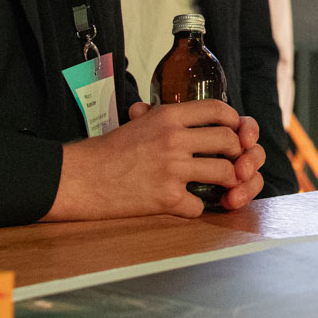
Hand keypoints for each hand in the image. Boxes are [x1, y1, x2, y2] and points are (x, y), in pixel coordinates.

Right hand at [43, 99, 251, 220]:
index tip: (235, 130)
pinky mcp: (166, 197)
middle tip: (233, 161)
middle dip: (237, 153)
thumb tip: (184, 117)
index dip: (234, 121)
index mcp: (168, 117)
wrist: (80, 178)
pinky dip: (195, 208)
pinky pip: (199, 205)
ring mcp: (172, 169)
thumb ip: (162, 119)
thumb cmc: (105, 151)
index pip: (218, 110)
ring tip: (222, 185)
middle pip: (229, 141)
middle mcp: (174, 139)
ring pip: (224, 172)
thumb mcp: (137, 123)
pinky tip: (186, 205)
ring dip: (228, 181)